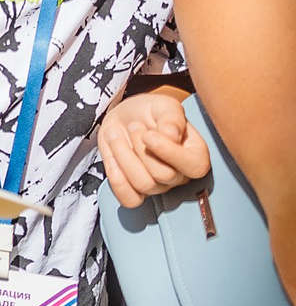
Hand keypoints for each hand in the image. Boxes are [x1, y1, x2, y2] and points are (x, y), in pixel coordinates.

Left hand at [98, 89, 210, 207]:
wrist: (125, 117)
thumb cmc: (150, 112)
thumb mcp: (164, 105)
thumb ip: (172, 118)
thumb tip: (172, 136)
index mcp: (195, 154)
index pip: (195, 167)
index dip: (169, 152)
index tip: (148, 134)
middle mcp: (180, 174)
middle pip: (163, 175)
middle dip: (141, 148)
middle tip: (133, 126)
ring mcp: (158, 185)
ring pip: (143, 184)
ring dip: (123, 156)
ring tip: (116, 134)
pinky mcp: (135, 190)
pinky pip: (129, 199)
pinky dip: (117, 181)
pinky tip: (111, 159)